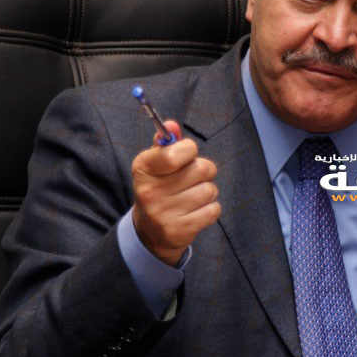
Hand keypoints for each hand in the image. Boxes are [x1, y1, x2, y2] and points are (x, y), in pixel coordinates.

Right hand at [131, 120, 219, 264]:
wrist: (150, 231)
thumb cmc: (158, 188)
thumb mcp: (155, 164)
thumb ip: (165, 142)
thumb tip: (172, 125)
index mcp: (143, 169)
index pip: (176, 153)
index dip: (190, 150)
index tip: (187, 154)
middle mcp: (150, 192)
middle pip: (202, 169)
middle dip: (204, 170)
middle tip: (195, 176)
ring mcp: (164, 214)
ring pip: (210, 190)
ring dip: (207, 190)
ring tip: (193, 195)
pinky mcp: (180, 230)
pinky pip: (213, 210)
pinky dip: (210, 208)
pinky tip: (196, 210)